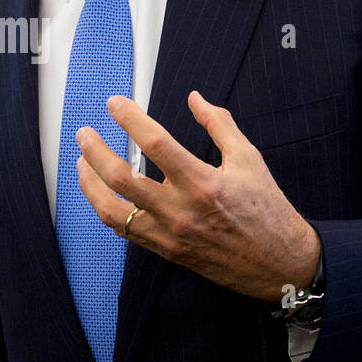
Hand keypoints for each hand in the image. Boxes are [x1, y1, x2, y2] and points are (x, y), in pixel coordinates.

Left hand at [75, 90, 320, 302]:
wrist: (279, 263)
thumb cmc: (267, 210)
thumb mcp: (250, 160)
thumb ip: (219, 125)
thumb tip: (195, 99)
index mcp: (204, 183)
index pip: (155, 143)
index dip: (129, 118)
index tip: (115, 103)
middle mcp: (182, 211)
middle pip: (121, 177)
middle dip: (95, 150)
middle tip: (85, 133)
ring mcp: (170, 234)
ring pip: (112, 209)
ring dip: (89, 184)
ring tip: (82, 163)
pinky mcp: (167, 251)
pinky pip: (125, 230)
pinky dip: (107, 210)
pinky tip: (102, 193)